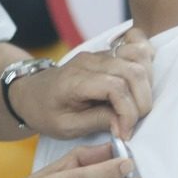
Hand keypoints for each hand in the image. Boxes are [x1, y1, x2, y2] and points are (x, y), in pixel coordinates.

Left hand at [11, 28, 153, 139]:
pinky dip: (146, 60)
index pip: (115, 87)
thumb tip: (125, 123)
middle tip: (132, 122)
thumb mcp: (66, 126)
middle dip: (141, 101)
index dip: (128, 112)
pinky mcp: (107, 53)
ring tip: (136, 105)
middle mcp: (90, 61)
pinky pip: (135, 45)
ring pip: (139, 56)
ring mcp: (99, 54)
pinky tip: (142, 80)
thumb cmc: (46, 112)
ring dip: (146, 84)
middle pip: (133, 71)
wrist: (31, 93)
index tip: (124, 132)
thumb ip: (97, 121)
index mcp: (75, 80)